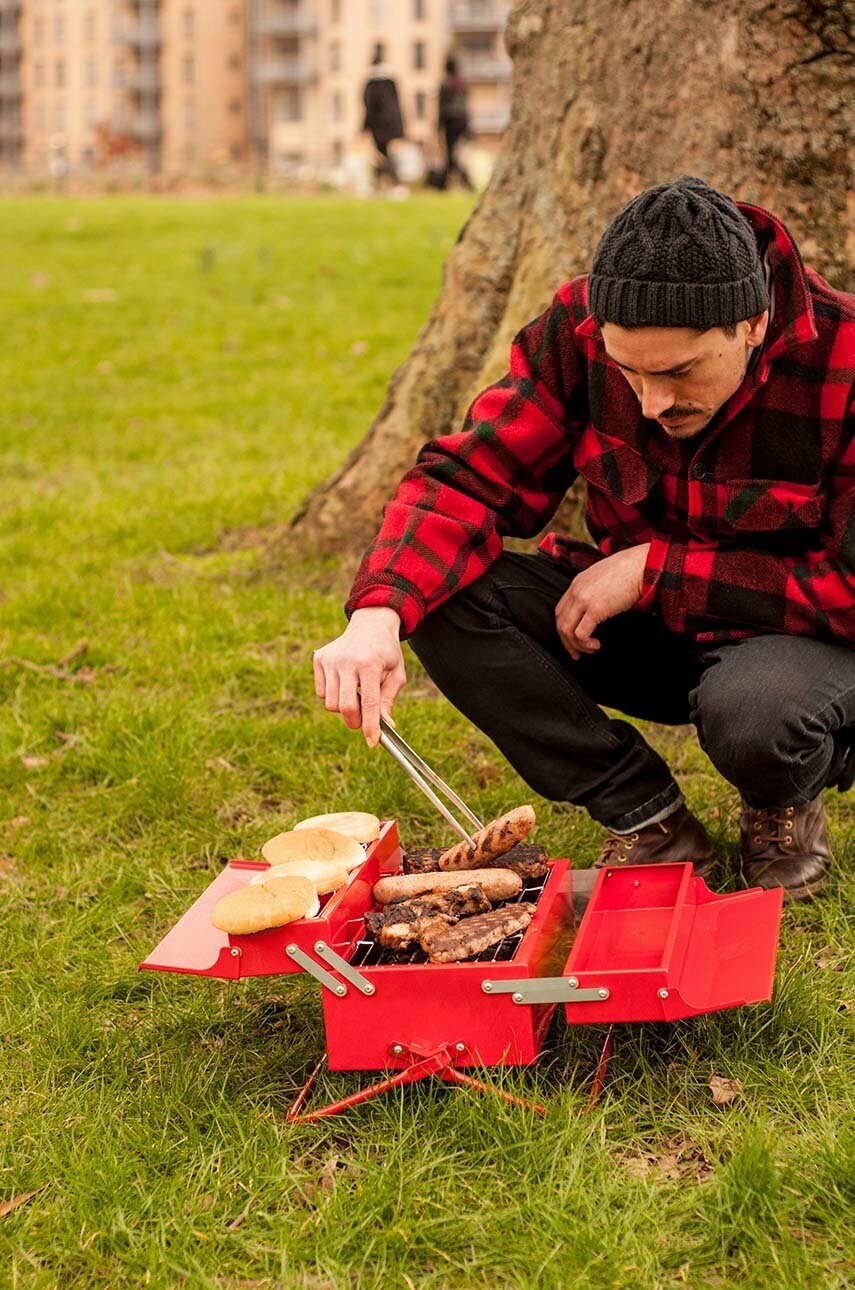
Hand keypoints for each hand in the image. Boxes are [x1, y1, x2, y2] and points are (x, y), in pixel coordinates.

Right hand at [313, 607, 405, 747]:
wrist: (370, 624)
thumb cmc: (386, 652)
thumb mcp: (396, 674)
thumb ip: (388, 700)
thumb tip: (385, 726)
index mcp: (370, 664)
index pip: (369, 703)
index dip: (371, 726)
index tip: (372, 742)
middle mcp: (347, 661)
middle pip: (345, 707)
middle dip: (355, 721)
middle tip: (363, 721)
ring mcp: (331, 659)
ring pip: (330, 703)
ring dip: (343, 707)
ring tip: (356, 695)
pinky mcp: (319, 659)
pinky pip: (321, 693)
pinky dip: (332, 695)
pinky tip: (344, 682)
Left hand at [555, 544, 649, 659]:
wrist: (640, 565)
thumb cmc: (629, 571)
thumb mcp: (603, 578)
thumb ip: (594, 591)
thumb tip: (597, 609)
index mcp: (577, 583)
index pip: (561, 610)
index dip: (564, 627)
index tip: (571, 639)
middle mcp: (576, 591)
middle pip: (561, 622)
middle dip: (566, 641)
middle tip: (576, 653)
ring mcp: (583, 600)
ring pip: (567, 630)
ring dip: (576, 645)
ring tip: (589, 650)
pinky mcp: (595, 609)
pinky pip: (581, 633)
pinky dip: (586, 644)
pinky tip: (596, 645)